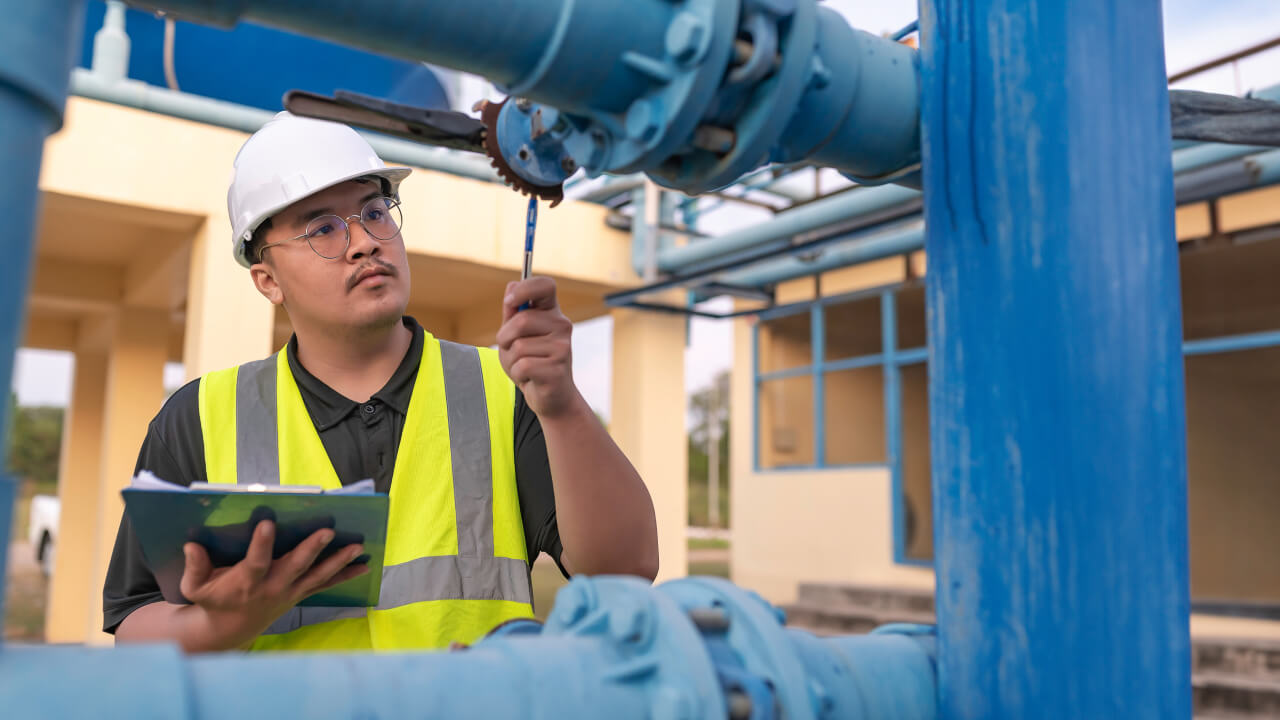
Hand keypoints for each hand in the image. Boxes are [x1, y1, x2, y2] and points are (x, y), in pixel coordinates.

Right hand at [177, 520, 367, 650]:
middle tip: (328, 530)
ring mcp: (290, 591)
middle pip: (296, 566)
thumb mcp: (195, 587)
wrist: (229, 629)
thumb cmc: (212, 600)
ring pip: (318, 575)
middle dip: (312, 548)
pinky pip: (326, 584)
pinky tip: (365, 566)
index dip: (261, 544)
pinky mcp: (300, 593)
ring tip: (358, 547)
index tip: (268, 523)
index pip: (256, 562)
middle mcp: (272, 587)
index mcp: (246, 582)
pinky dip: (346, 575)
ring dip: (339, 561)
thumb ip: (195, 567)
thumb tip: (192, 545)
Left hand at [497, 277, 583, 419]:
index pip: (546, 286)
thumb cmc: (532, 363)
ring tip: (524, 367)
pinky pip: (522, 365)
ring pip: (518, 346)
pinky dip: (517, 374)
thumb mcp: (516, 336)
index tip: (510, 302)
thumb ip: (512, 314)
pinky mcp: (557, 369)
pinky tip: (529, 378)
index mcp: (552, 313)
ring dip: (511, 360)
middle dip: (506, 338)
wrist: (552, 397)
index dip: (526, 288)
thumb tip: (511, 285)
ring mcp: (562, 347)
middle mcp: (561, 326)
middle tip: (513, 351)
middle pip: (521, 321)